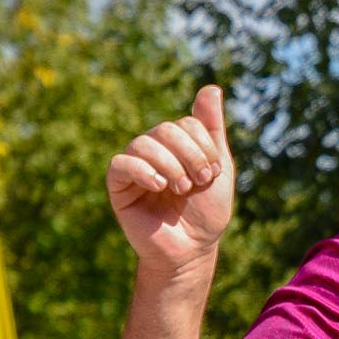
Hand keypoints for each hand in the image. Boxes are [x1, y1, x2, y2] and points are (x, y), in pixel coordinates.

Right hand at [107, 85, 237, 271]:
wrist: (192, 250)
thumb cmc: (206, 213)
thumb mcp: (219, 167)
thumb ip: (213, 129)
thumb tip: (211, 87)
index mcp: (178, 145)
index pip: (186, 123)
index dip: (203, 145)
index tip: (213, 173)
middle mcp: (154, 152)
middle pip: (164, 129)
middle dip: (188, 154)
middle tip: (197, 182)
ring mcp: (134, 168)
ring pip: (143, 144)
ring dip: (169, 165)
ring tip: (180, 188)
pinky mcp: (119, 187)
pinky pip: (120, 164)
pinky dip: (142, 170)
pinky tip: (158, 186)